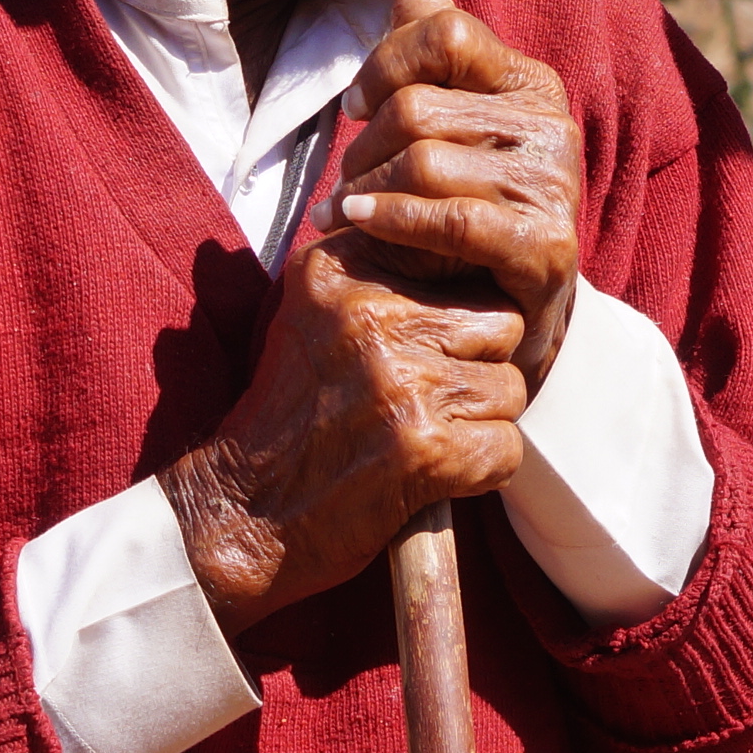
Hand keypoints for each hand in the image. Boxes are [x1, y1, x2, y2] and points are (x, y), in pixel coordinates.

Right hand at [163, 235, 527, 635]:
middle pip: (500, 322)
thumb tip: (463, 240)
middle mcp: (370, 316)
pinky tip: (431, 475)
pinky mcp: (425, 447)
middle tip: (424, 400)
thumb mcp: (313, 313)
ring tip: (420, 438)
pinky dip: (480, 472)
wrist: (243, 512)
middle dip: (477, 366)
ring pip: (510, 387)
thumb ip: (378, 269)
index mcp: (340, 269)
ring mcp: (401, 381)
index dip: (460, 310)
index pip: (457, 256)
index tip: (430, 343)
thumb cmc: (290, 415)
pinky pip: (507, 448)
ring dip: (479, 423)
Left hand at [336, 0, 582, 390]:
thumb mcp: (449, 128)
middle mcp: (552, 128)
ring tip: (344, 209)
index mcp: (529, 85)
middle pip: (419, 106)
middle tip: (344, 179)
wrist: (514, 314)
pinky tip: (356, 223)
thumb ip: (430, 56)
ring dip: (365, 188)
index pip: (446, 33)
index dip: (385, 63)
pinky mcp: (546, 248)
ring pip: (424, 160)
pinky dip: (390, 219)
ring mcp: (554, 189)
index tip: (355, 106)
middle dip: (362, 144)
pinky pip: (452, 219)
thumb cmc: (467, 208)